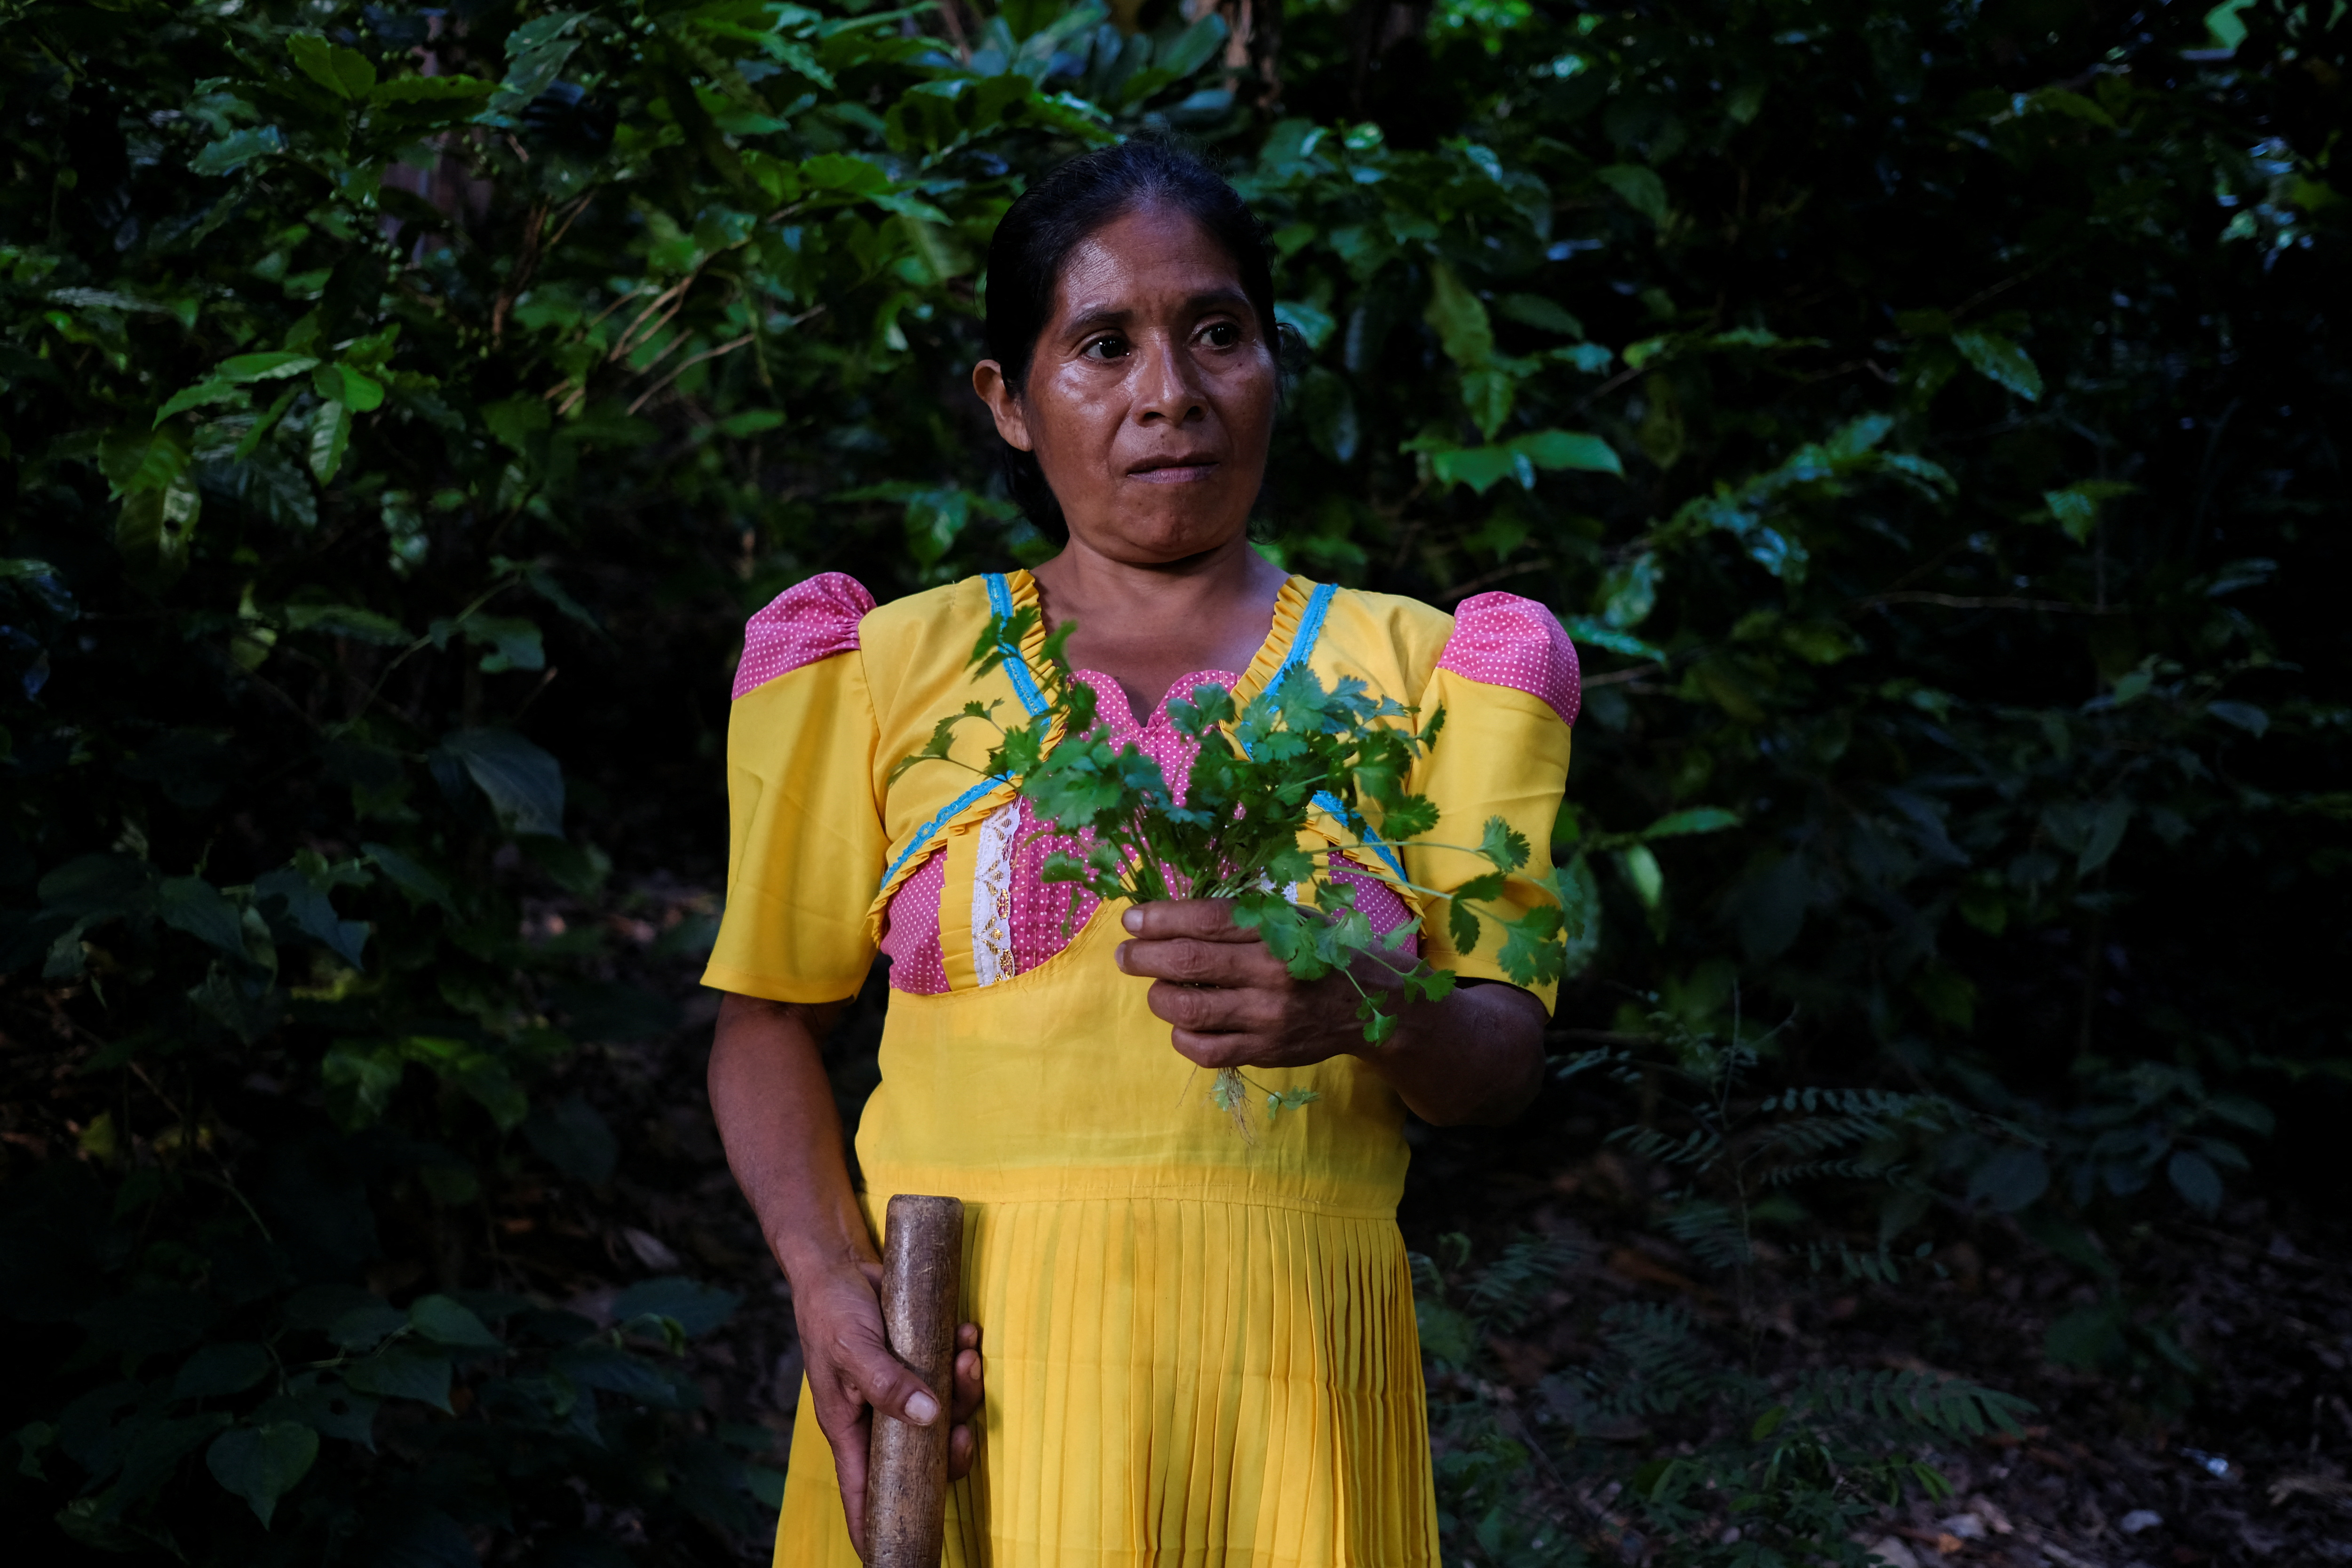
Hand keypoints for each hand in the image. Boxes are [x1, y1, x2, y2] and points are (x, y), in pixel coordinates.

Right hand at [791, 1260, 983, 1558]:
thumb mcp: (851, 1350)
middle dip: (952, 1446)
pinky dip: (964, 1359)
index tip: (897, 1559)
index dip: (880, 1528)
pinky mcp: (920, 1363)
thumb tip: (929, 1418)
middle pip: (924, 1458)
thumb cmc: (831, 1311)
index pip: (865, 1494)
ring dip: (965, 1391)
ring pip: (945, 1414)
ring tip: (968, 1356)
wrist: (840, 1266)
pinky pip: (952, 1376)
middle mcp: (880, 1418)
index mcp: (852, 1430)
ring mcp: (903, 1391)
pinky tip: (967, 1334)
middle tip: (967, 1427)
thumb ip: (887, 1384)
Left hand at [1113, 898, 1399, 1070]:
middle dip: (1143, 957)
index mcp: (1276, 930)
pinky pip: (1205, 1051)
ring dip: (1159, 997)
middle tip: (1126, 955)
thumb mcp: (1289, 918)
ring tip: (1156, 989)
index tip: (1131, 921)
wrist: (1370, 1004)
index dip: (1159, 919)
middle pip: (1187, 964)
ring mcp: (1267, 1017)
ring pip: (1188, 1010)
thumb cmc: (1319, 951)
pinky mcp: (1265, 1051)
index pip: (1205, 920)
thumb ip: (1237, 917)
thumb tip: (1169, 916)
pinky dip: (1182, 1037)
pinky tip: (1182, 1025)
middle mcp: (1270, 973)